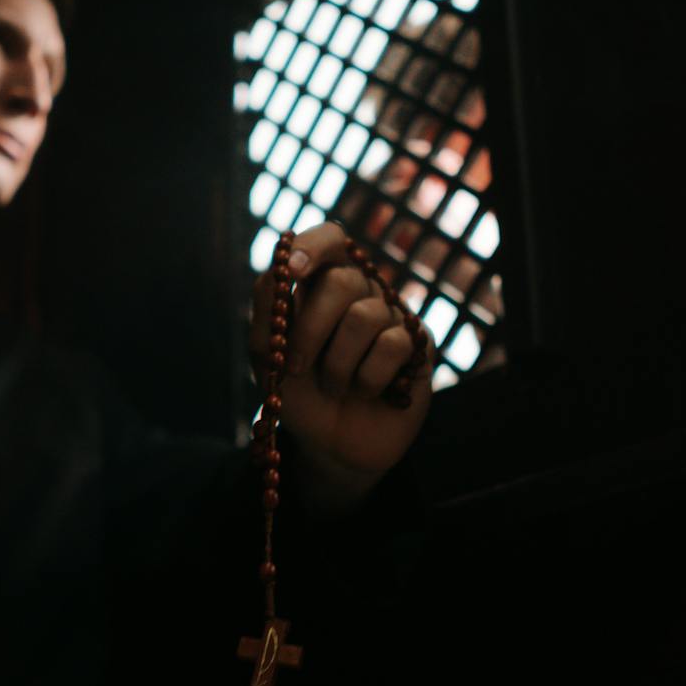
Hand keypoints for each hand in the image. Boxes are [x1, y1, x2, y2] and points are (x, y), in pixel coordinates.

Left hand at [248, 221, 432, 511]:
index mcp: (323, 284)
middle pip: (341, 279)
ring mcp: (392, 316)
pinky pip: (392, 345)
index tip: (291, 271)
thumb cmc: (298, 395)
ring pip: (364, 316)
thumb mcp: (267, 356)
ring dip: (336, 364)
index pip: (329, 239)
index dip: (312, 246)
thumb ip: (267, 311)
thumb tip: (278, 269)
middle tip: (296, 366)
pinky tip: (367, 392)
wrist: (330, 446)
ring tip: (334, 387)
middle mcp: (361, 292)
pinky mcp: (418, 345)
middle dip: (310, 329)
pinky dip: (367, 378)